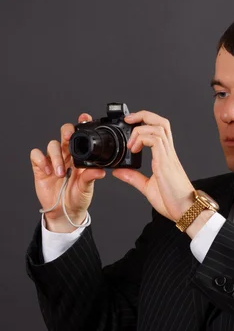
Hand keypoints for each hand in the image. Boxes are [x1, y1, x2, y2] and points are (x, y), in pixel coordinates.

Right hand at [30, 113, 105, 231]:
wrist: (65, 211)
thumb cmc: (77, 197)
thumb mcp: (86, 188)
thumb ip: (90, 177)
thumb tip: (100, 171)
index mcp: (79, 157)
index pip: (80, 137)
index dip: (81, 125)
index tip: (85, 118)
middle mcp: (66, 156)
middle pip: (64, 134)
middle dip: (66, 131)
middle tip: (68, 136)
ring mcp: (53, 160)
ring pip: (52, 145)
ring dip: (56, 157)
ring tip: (61, 172)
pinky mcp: (40, 167)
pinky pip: (37, 155)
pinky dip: (42, 160)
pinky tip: (49, 171)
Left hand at [112, 111, 194, 221]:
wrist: (186, 211)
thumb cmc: (172, 201)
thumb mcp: (147, 187)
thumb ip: (134, 178)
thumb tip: (119, 171)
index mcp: (165, 157)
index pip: (159, 129)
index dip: (145, 122)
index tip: (130, 126)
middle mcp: (168, 153)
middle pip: (161, 122)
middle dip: (144, 115)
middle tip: (128, 120)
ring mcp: (168, 156)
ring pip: (158, 127)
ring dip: (140, 129)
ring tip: (131, 143)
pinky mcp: (166, 162)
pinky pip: (156, 140)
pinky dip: (142, 139)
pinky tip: (134, 150)